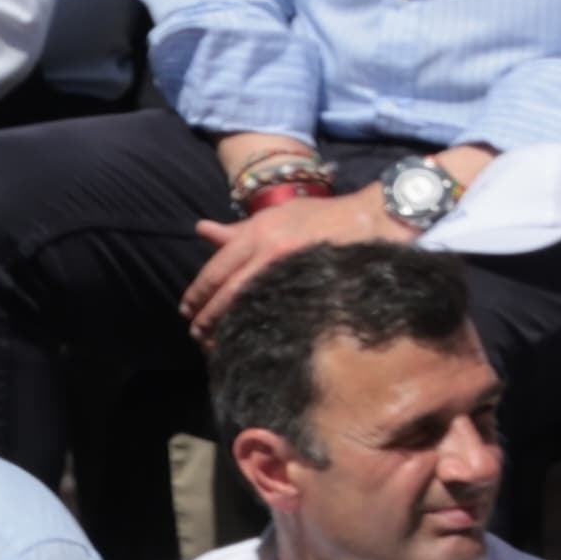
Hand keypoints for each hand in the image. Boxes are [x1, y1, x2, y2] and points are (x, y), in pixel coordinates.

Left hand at [183, 188, 415, 332]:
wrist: (374, 216)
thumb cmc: (321, 215)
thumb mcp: (276, 215)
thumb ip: (237, 230)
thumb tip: (201, 230)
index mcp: (259, 232)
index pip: (217, 269)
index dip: (198, 293)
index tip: (187, 309)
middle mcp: (272, 249)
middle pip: (228, 292)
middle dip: (208, 316)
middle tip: (196, 334)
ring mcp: (294, 269)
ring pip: (249, 306)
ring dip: (229, 328)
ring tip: (215, 344)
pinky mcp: (315, 286)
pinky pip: (281, 313)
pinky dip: (262, 329)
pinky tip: (252, 341)